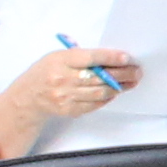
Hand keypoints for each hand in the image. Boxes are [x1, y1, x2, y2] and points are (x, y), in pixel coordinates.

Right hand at [12, 46, 135, 134]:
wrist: (29, 95)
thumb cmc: (48, 70)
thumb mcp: (59, 56)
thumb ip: (83, 57)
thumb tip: (113, 59)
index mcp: (60, 61)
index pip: (90, 58)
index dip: (110, 58)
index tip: (126, 58)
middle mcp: (62, 79)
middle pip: (99, 78)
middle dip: (122, 74)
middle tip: (136, 71)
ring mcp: (65, 96)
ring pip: (99, 93)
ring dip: (119, 87)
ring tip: (131, 82)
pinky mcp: (69, 109)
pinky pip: (94, 105)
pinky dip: (107, 98)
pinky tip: (115, 92)